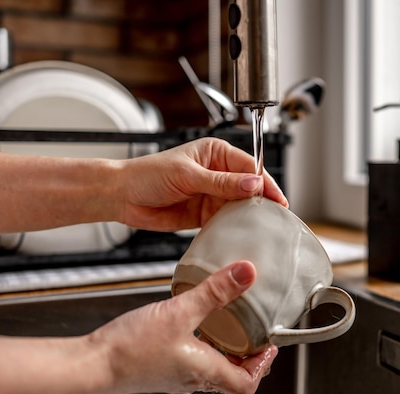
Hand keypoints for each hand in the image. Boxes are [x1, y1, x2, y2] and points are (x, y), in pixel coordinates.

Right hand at [87, 261, 277, 393]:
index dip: (263, 365)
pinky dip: (202, 345)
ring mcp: (175, 375)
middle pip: (232, 376)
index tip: (271, 345)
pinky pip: (191, 360)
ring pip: (212, 367)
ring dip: (226, 350)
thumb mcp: (180, 312)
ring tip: (229, 324)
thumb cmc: (131, 349)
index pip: (247, 384)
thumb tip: (245, 273)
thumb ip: (214, 291)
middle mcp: (193, 378)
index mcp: (205, 371)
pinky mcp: (160, 368)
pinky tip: (191, 324)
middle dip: (248, 356)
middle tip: (255, 333)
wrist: (93, 364)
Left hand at [116, 137, 287, 230]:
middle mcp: (217, 173)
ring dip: (248, 216)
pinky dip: (234, 227)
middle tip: (276, 217)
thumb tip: (253, 184)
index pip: (249, 167)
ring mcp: (211, 194)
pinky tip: (242, 234)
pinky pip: (225, 220)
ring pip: (239, 205)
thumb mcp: (187, 175)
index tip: (277, 198)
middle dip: (261, 200)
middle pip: (248, 187)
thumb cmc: (148, 174)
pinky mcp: (204, 214)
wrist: (123, 197)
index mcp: (215, 153)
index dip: (265, 182)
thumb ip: (221, 182)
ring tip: (263, 228)